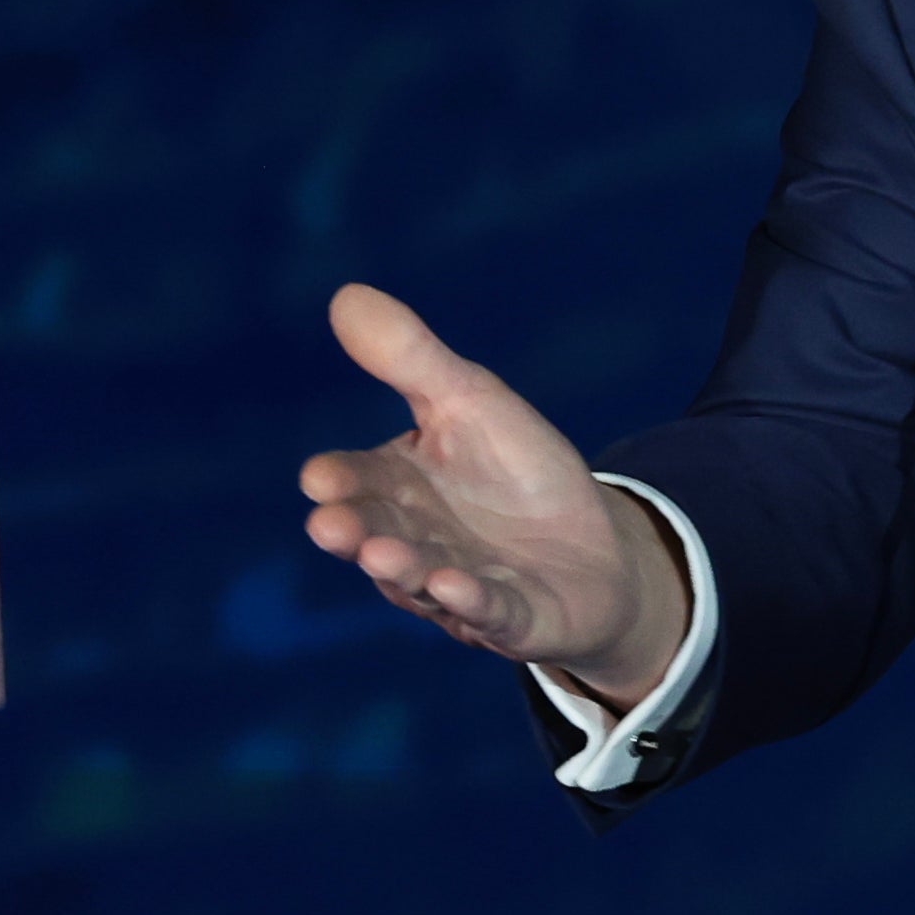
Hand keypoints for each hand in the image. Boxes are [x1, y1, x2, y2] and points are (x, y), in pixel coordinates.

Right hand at [297, 284, 694, 700]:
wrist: (596, 550)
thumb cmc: (518, 474)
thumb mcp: (470, 401)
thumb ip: (411, 358)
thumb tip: (345, 294)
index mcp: (399, 489)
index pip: (359, 481)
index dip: (339, 482)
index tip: (318, 477)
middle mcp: (417, 543)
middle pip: (378, 535)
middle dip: (354, 533)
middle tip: (329, 526)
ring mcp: (460, 588)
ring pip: (423, 580)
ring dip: (403, 569)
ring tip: (383, 556)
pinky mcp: (515, 620)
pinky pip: (489, 613)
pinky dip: (471, 603)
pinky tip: (456, 586)